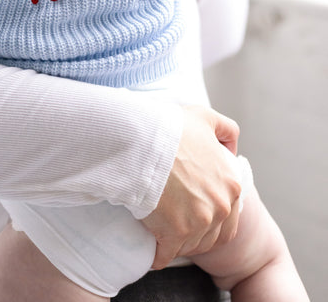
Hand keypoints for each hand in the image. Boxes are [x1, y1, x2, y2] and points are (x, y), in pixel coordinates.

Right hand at [142, 106, 241, 268]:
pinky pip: (166, 256)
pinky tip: (152, 249)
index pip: (229, 215)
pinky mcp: (175, 234)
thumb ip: (225, 129)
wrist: (142, 141)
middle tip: (177, 224)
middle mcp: (221, 207)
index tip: (192, 208)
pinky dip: (159, 255)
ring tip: (164, 233)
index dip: (209, 212)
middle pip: (211, 235)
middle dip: (196, 232)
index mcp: (231, 184)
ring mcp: (199, 223)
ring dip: (179, 244)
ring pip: (191, 246)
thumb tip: (232, 146)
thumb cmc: (171, 128)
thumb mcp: (206, 118)